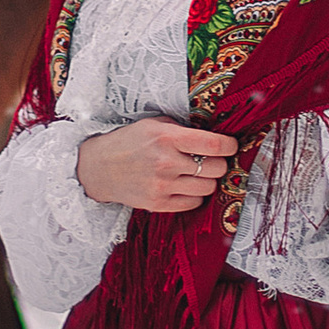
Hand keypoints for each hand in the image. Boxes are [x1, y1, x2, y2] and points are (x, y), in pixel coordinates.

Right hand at [75, 117, 240, 213]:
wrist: (98, 168)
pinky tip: (184, 186)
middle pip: (216, 168)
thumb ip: (182, 129)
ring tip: (195, 173)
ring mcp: (162, 186)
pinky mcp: (158, 204)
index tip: (230, 146)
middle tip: (210, 160)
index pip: (213, 145)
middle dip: (218, 163)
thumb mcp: (153, 125)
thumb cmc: (128, 142)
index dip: (229, 146)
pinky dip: (194, 195)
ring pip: (208, 187)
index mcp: (167, 137)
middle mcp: (166, 162)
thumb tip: (214, 135)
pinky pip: (193, 203)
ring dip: (206, 180)